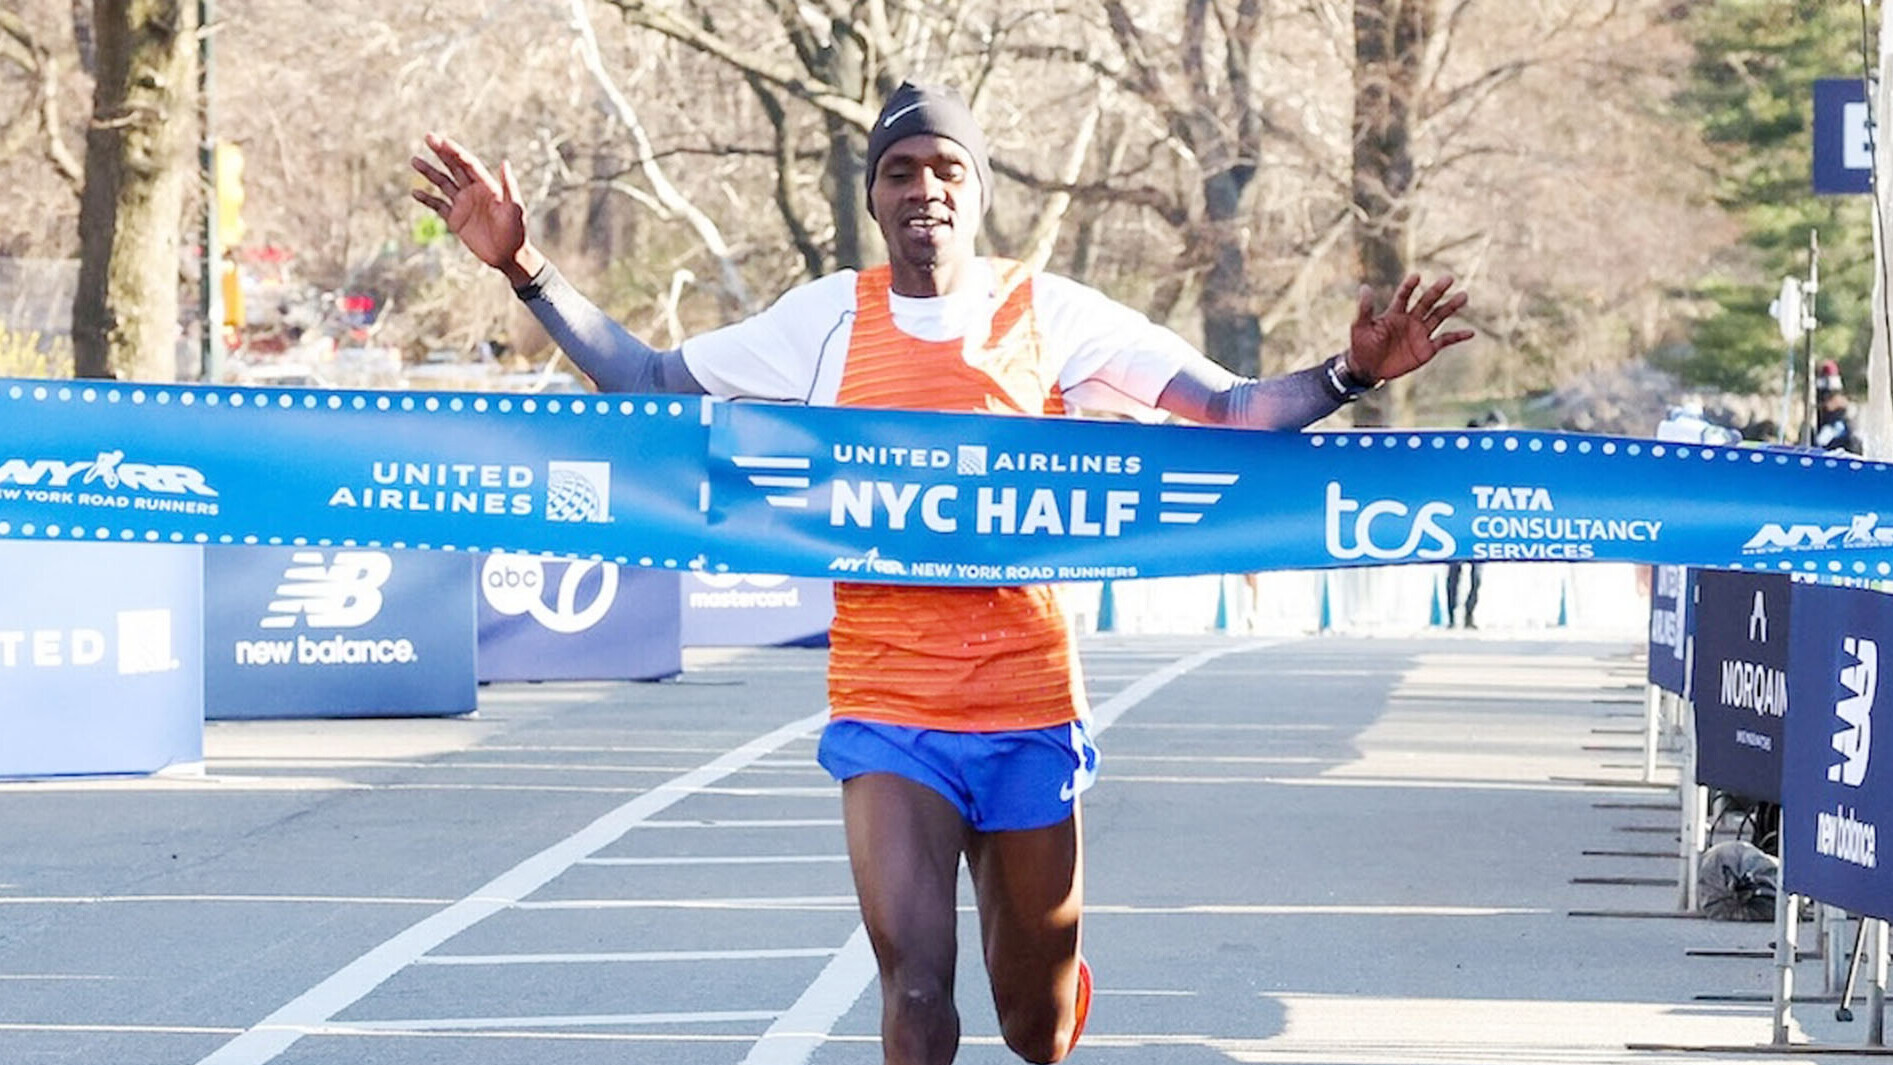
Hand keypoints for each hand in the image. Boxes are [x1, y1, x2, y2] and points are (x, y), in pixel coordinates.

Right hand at [411, 133, 542, 285]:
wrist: (509, 257)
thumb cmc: (516, 232)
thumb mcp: (515, 209)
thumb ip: (508, 187)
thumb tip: (505, 162)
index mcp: (487, 186)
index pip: (468, 164)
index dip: (455, 152)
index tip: (442, 141)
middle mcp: (473, 191)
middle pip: (454, 167)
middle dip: (441, 152)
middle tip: (428, 137)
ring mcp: (463, 205)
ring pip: (443, 183)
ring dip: (429, 172)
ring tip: (415, 160)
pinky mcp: (456, 220)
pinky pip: (438, 206)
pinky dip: (427, 199)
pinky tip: (415, 192)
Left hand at [1345, 274, 1473, 383]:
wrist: (1368, 368)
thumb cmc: (1361, 345)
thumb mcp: (1360, 327)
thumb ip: (1365, 309)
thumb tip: (1364, 287)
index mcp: (1395, 313)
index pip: (1404, 296)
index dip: (1409, 287)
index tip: (1416, 276)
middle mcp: (1410, 319)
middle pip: (1426, 302)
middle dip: (1437, 291)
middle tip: (1448, 278)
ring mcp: (1420, 333)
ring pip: (1439, 316)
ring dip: (1451, 307)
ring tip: (1463, 296)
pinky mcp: (1427, 348)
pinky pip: (1445, 340)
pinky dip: (1457, 337)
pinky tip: (1471, 333)